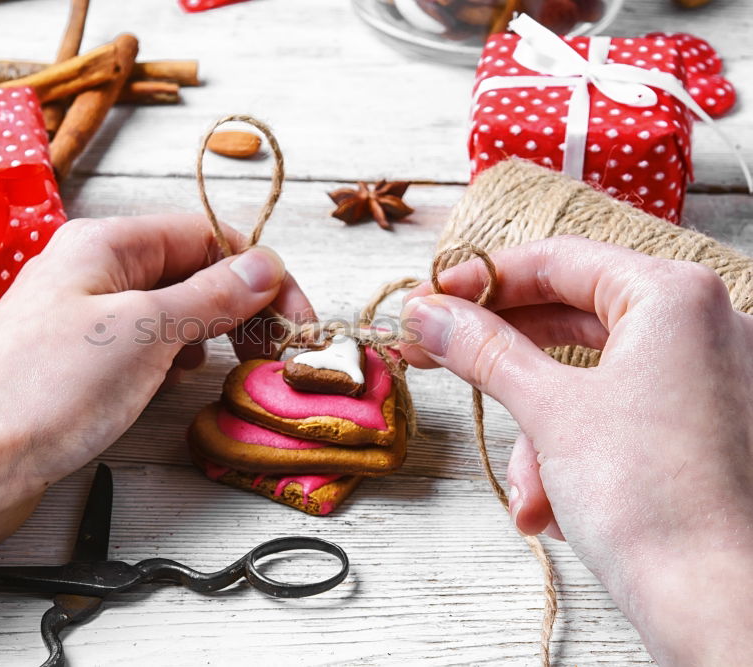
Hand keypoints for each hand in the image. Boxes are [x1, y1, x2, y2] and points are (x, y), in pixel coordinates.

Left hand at [0, 213, 311, 665]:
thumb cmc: (46, 389)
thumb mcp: (144, 331)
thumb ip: (210, 295)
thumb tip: (266, 264)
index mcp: (106, 243)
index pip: (207, 236)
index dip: (260, 273)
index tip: (296, 321)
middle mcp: (93, 271)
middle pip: (189, 270)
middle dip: (238, 304)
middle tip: (274, 350)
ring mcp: (81, 318)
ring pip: (168, 311)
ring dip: (208, 332)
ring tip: (231, 364)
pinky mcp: (74, 363)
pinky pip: (141, 346)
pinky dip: (171, 359)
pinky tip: (177, 382)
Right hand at [398, 236, 752, 665]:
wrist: (724, 605)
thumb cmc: (652, 499)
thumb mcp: (549, 410)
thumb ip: (484, 350)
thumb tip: (429, 313)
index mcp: (675, 296)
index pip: (558, 260)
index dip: (482, 282)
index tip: (431, 303)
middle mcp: (708, 325)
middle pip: (574, 319)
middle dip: (507, 368)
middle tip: (444, 362)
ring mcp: (715, 379)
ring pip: (594, 381)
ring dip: (543, 438)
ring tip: (529, 495)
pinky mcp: (712, 429)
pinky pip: (625, 417)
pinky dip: (580, 455)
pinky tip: (561, 509)